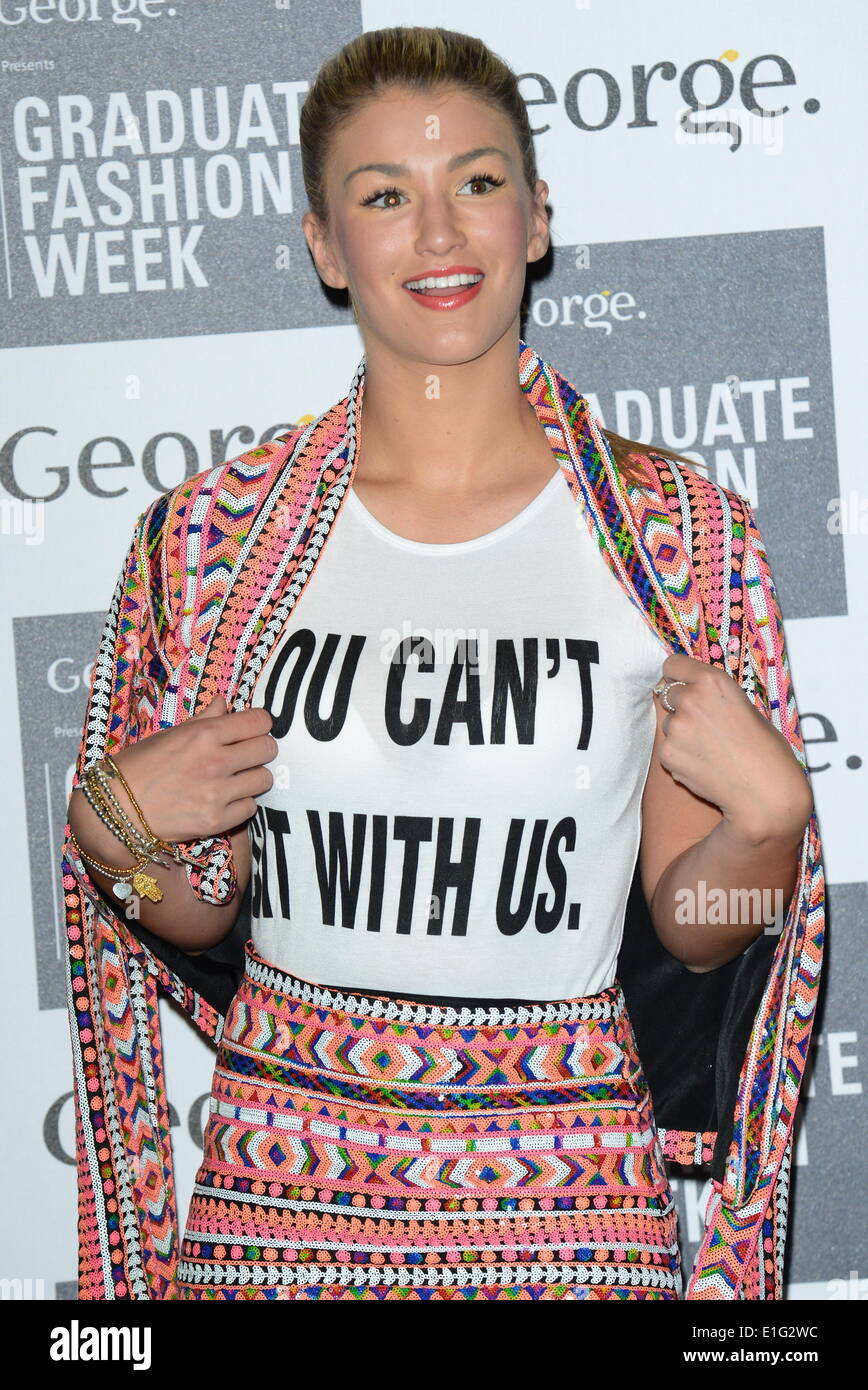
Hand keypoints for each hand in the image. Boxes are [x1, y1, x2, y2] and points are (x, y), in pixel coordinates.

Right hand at [109, 694, 277, 842]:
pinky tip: (224, 801)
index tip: (251, 730)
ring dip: (252, 778)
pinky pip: (250, 808)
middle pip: (268, 749)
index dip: (258, 725)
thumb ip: (204, 719)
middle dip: (259, 750)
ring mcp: (218, 794)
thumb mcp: (169, 734)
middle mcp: (215, 762)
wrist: (116, 809)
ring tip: (234, 779)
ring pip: (264, 780)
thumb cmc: (138, 767)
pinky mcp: (216, 821)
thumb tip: (225, 703)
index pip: (259, 722)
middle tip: (245, 755)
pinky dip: (241, 805)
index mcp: (205, 735)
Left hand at [653, 653, 812, 844]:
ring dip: (681, 734)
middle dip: (681, 706)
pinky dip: (680, 756)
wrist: (764, 792)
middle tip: (703, 726)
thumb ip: (714, 697)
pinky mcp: (667, 753)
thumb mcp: (745, 707)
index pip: (673, 664)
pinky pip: (668, 749)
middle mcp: (690, 699)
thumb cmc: (765, 750)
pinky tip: (704, 766)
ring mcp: (677, 727)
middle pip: (668, 694)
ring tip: (709, 751)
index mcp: (713, 682)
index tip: (682, 685)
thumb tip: (691, 693)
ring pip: (669, 724)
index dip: (678, 676)